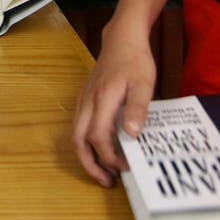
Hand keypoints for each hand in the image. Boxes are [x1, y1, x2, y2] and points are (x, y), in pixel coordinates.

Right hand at [72, 27, 156, 185]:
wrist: (122, 38)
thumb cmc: (135, 60)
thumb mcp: (144, 83)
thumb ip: (138, 108)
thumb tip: (132, 134)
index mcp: (103, 99)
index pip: (97, 136)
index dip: (109, 156)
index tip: (125, 166)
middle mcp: (88, 101)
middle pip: (78, 140)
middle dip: (89, 164)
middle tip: (106, 180)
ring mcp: (84, 99)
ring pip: (75, 134)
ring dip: (86, 155)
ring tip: (104, 170)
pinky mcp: (84, 98)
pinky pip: (79, 125)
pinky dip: (86, 142)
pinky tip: (102, 147)